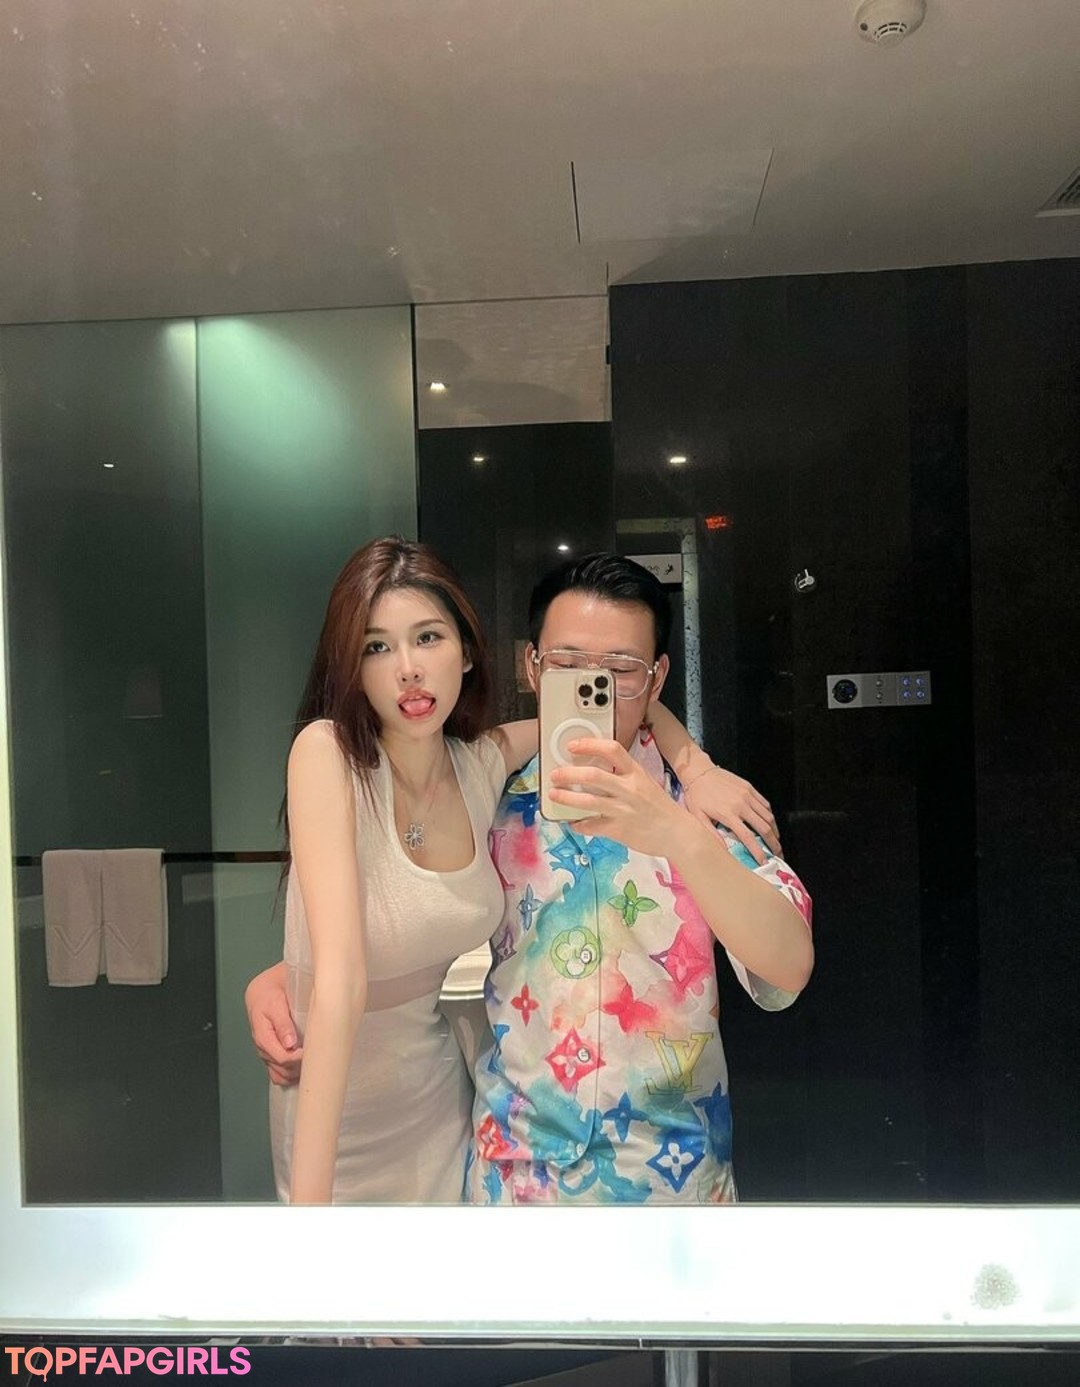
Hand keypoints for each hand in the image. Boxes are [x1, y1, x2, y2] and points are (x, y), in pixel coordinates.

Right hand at [245, 963, 302, 1086]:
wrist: (263, 991)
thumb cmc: (270, 995)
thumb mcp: (276, 1004)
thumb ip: (283, 1024)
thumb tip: (290, 1044)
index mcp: (263, 1037)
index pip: (282, 1058)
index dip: (298, 1059)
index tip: (312, 1052)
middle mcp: (264, 1049)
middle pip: (282, 1069)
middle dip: (299, 1066)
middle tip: (316, 1057)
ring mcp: (267, 1053)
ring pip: (281, 1075)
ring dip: (296, 1073)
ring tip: (311, 1063)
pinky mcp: (271, 1054)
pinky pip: (278, 1074)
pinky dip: (289, 1075)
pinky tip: (301, 1070)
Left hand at [549, 738, 691, 856]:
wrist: (678, 834)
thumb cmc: (660, 807)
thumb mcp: (646, 782)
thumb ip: (624, 775)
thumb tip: (596, 771)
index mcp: (636, 773)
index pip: (612, 749)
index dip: (590, 745)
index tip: (572, 746)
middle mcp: (629, 789)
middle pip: (593, 775)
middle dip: (568, 773)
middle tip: (555, 774)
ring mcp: (623, 810)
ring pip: (588, 801)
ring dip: (566, 797)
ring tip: (554, 794)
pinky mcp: (619, 830)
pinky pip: (592, 826)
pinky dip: (579, 824)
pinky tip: (572, 822)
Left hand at [682, 764, 780, 864]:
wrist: (699, 772)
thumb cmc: (696, 795)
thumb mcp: (697, 816)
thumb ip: (711, 833)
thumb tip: (723, 850)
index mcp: (728, 815)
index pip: (748, 837)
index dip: (758, 851)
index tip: (764, 861)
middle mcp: (741, 805)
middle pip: (764, 827)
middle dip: (773, 843)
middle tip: (777, 853)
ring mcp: (747, 795)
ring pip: (768, 816)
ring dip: (774, 830)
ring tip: (775, 840)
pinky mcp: (749, 787)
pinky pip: (764, 803)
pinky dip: (770, 815)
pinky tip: (769, 822)